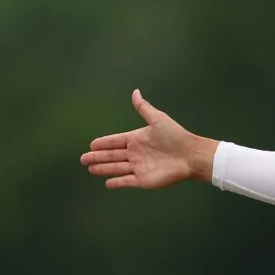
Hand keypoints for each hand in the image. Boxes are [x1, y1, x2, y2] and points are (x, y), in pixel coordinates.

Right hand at [80, 90, 216, 189]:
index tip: (91, 144)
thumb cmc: (176, 137)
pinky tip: (107, 183)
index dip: (103, 143)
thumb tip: (135, 92)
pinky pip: (127, 181)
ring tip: (90, 169)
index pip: (115, 141)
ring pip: (116, 168)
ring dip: (103, 169)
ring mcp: (140, 167)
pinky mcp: (144, 180)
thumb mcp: (158, 119)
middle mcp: (136, 154)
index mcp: (137, 139)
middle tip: (83, 159)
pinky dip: (117, 183)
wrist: (191, 156)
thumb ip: (144, 108)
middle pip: (112, 156)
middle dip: (97, 157)